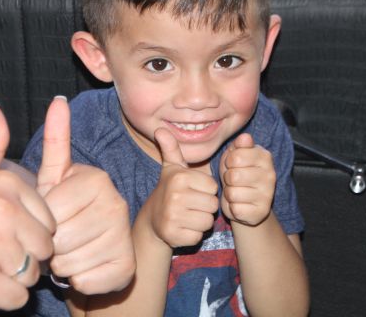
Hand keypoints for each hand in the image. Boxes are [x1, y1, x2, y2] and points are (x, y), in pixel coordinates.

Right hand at [0, 103, 54, 309]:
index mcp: (3, 183)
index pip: (48, 219)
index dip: (29, 230)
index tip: (2, 230)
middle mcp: (1, 209)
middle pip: (44, 247)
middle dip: (25, 254)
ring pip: (32, 272)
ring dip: (13, 275)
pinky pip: (19, 296)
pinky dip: (4, 296)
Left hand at [37, 96, 135, 294]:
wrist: (90, 250)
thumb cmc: (65, 210)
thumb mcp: (53, 176)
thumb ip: (56, 138)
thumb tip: (58, 98)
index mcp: (96, 179)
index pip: (50, 211)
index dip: (41, 221)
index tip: (50, 217)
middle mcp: (116, 204)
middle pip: (60, 238)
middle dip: (50, 245)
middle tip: (57, 239)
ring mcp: (124, 236)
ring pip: (70, 263)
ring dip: (61, 264)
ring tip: (69, 252)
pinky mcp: (127, 267)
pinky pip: (85, 282)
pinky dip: (77, 281)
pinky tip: (84, 268)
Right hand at [147, 128, 218, 247]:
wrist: (152, 219)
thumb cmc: (169, 190)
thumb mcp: (171, 168)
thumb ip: (171, 148)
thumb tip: (160, 129)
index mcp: (180, 178)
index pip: (213, 188)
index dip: (206, 191)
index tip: (193, 191)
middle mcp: (175, 196)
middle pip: (212, 206)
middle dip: (205, 207)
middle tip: (190, 205)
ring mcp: (173, 217)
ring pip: (207, 222)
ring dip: (200, 221)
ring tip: (187, 215)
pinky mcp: (174, 236)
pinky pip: (198, 236)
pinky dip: (193, 234)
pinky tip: (183, 228)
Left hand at [219, 133, 275, 225]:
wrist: (246, 202)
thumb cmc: (237, 173)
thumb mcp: (235, 155)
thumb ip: (239, 145)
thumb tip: (245, 137)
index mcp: (265, 156)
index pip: (235, 157)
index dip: (228, 162)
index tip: (233, 165)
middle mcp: (270, 175)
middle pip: (233, 176)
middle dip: (227, 179)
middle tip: (234, 181)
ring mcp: (267, 195)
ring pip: (232, 193)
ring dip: (229, 194)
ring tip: (236, 191)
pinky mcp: (261, 212)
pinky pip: (235, 209)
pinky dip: (232, 207)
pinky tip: (240, 204)